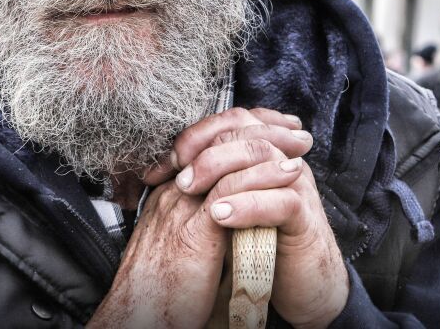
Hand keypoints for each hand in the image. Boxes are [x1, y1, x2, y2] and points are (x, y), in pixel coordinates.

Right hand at [89, 108, 346, 327]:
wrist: (141, 318)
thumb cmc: (162, 294)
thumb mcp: (181, 250)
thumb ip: (202, 228)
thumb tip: (231, 217)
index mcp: (169, 196)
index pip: (204, 146)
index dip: (240, 133)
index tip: (273, 130)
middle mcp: (173, 194)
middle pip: (216, 142)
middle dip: (260, 130)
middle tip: (294, 131)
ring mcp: (180, 209)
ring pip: (225, 158)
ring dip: (269, 148)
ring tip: (299, 148)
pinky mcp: (193, 230)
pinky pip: (232, 189)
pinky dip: (264, 176)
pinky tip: (289, 173)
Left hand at [166, 107, 348, 327]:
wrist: (302, 285)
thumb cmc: (260, 244)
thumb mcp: (227, 209)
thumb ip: (205, 189)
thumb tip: (162, 175)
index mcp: (261, 155)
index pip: (229, 124)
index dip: (193, 137)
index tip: (162, 164)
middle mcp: (280, 161)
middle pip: (244, 132)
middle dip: (203, 151)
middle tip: (176, 177)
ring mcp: (296, 186)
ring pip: (262, 155)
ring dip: (220, 170)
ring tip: (188, 191)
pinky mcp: (306, 219)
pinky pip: (280, 200)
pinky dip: (247, 205)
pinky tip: (220, 215)